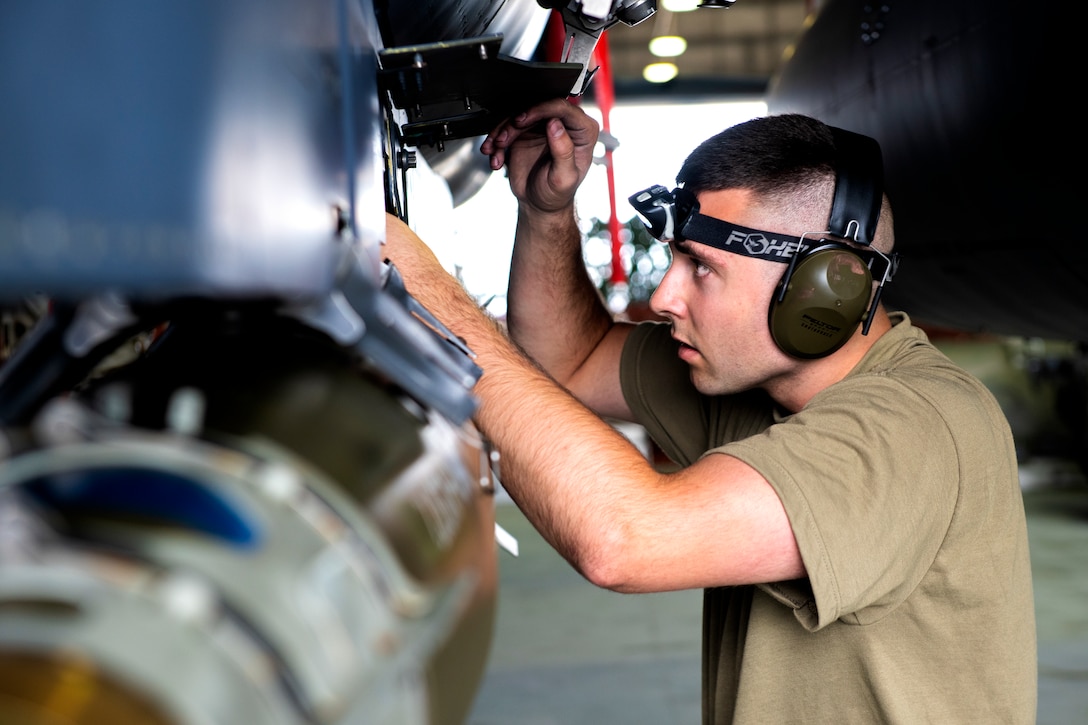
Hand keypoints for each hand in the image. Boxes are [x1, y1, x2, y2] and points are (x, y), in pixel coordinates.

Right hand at [480, 98, 599, 213]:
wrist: (539, 205)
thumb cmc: (557, 194)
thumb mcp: (564, 178)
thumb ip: (564, 151)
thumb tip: (556, 124)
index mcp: (583, 132)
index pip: (562, 108)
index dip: (540, 110)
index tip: (521, 120)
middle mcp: (564, 125)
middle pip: (537, 109)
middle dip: (515, 123)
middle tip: (503, 139)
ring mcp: (543, 127)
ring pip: (519, 116)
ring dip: (502, 132)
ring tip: (495, 150)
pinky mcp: (526, 132)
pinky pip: (508, 127)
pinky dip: (497, 141)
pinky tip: (494, 156)